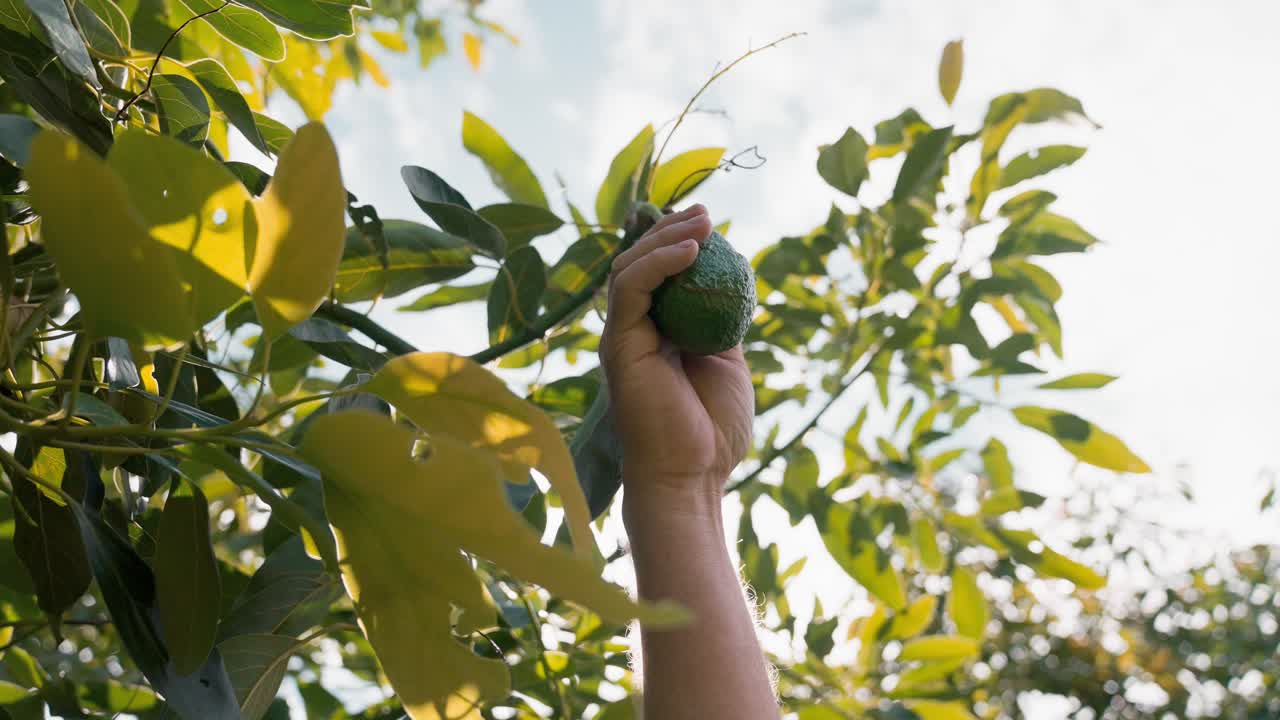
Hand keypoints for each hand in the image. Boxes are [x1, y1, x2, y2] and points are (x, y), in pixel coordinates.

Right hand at [600, 204, 753, 507]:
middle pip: (641, 263)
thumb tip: (732, 284)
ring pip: (630, 268)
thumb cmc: (712, 431)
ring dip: (666, 240)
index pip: (658, 274)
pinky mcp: (617, 344)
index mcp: (658, 334)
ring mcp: (623, 337)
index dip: (679, 243)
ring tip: (703, 224)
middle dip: (674, 231)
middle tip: (707, 213)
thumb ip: (721, 323)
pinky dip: (657, 263)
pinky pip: (630, 289)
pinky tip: (689, 252)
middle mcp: (634, 330)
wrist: (692, 475)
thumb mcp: (727, 362)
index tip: (711, 223)